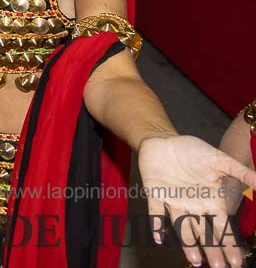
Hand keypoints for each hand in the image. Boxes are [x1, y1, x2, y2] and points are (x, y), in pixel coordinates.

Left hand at [138, 135, 255, 267]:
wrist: (164, 141)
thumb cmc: (192, 151)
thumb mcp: (219, 160)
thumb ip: (240, 172)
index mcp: (211, 200)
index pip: (222, 227)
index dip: (228, 244)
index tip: (236, 262)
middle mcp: (193, 205)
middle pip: (204, 233)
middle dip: (212, 250)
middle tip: (218, 267)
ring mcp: (174, 201)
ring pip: (182, 227)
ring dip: (188, 243)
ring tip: (195, 260)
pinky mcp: (155, 194)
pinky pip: (156, 211)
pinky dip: (157, 223)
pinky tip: (159, 237)